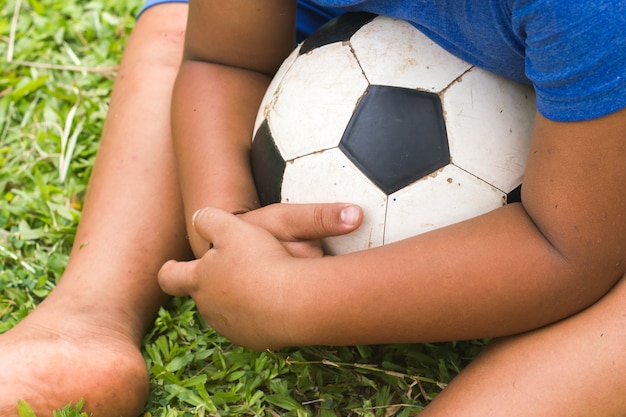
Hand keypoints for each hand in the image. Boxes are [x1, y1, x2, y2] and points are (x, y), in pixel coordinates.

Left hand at [158, 203, 361, 349]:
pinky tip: (277, 300)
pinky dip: (260, 313)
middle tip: (237, 265)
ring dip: (239, 298)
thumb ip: (208, 219)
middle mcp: (210, 309)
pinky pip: (254, 324)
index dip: (170, 270)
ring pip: (228, 310)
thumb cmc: (260, 262)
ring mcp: (232, 328)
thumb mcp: (231, 228)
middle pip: (203, 294)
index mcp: (199, 282)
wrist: (294, 302)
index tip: (170, 265)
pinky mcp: (256, 340)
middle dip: (214, 281)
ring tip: (262, 282)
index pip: (170, 278)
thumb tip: (197, 218)